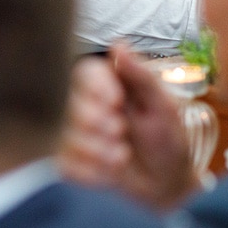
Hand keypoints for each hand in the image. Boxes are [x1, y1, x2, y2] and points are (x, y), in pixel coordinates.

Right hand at [59, 46, 197, 209]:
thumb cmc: (167, 139)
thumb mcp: (163, 107)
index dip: (95, 88)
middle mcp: (83, 103)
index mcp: (106, 83)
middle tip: (120, 133)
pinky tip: (107, 172)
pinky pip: (61, 162)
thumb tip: (118, 43)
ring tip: (120, 157)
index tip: (117, 102)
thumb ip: (141, 76)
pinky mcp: (66, 158)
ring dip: (93, 149)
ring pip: (60, 133)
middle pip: (66, 102)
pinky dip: (87, 170)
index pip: (83, 73)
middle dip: (95, 123)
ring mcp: (71, 131)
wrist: (164, 184)